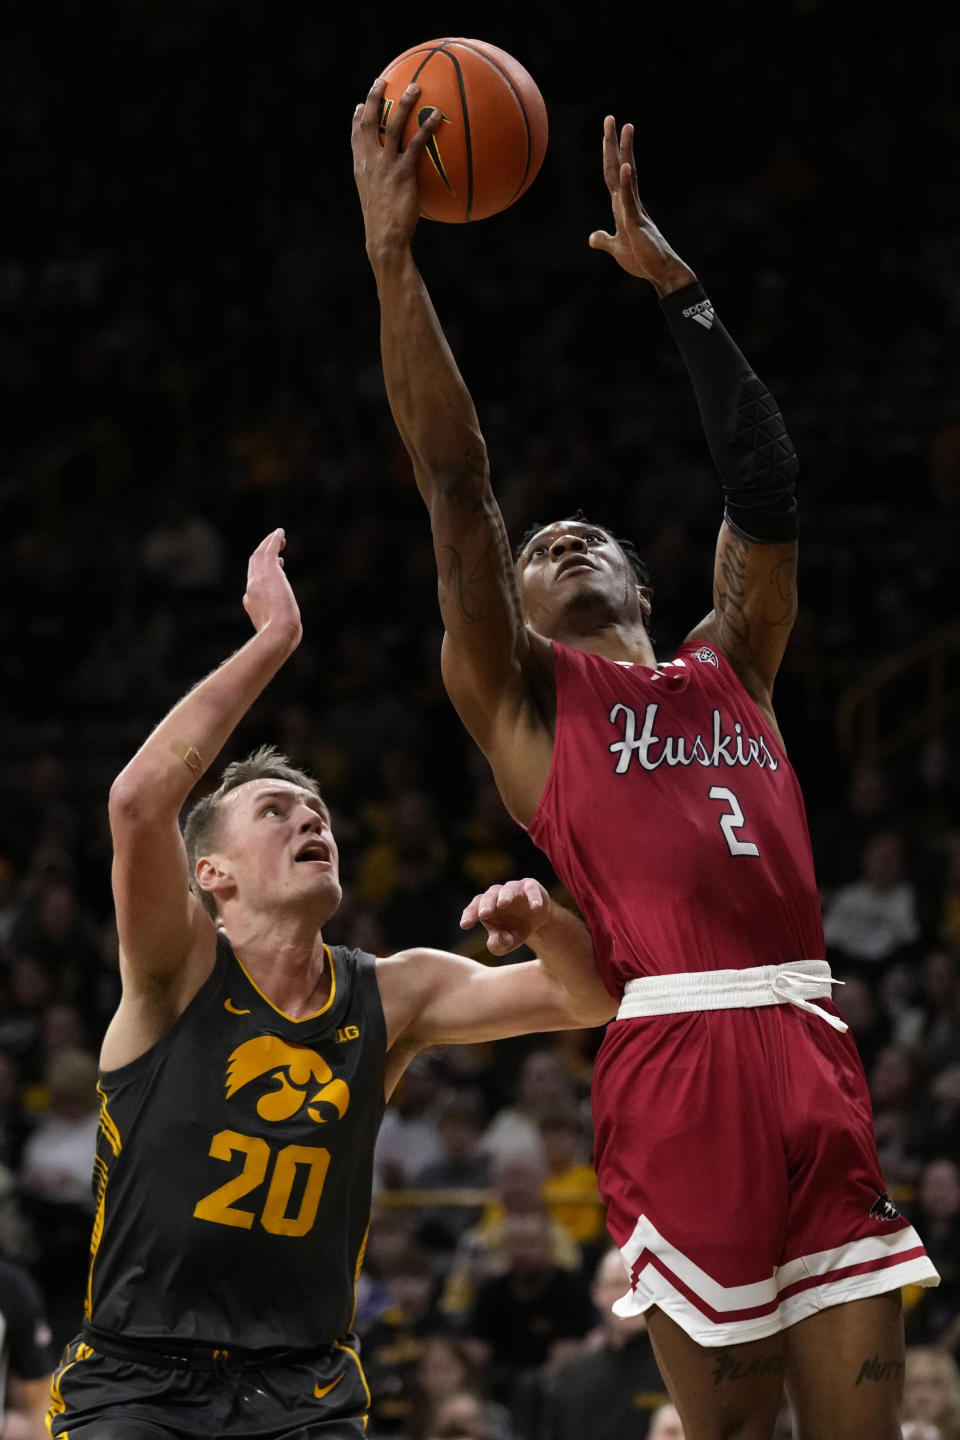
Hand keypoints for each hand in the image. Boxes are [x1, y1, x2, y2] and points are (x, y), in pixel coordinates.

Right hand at [242, 529, 301, 648]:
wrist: (278, 632)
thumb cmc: (281, 637)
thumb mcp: (278, 631)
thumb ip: (281, 627)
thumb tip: (291, 632)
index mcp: (251, 603)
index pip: (255, 584)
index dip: (264, 573)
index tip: (279, 566)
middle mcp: (251, 589)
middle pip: (254, 566)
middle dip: (262, 556)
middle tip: (273, 547)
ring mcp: (258, 579)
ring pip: (259, 555)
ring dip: (268, 544)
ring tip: (278, 537)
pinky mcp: (269, 570)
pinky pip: (269, 549)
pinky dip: (274, 539)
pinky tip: (280, 532)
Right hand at [351, 77, 444, 254]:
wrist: (384, 238)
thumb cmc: (384, 228)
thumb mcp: (378, 204)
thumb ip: (384, 188)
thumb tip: (398, 189)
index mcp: (361, 169)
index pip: (356, 138)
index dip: (357, 119)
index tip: (361, 105)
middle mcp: (370, 162)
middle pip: (369, 122)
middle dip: (375, 99)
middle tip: (382, 81)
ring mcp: (385, 166)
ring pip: (392, 126)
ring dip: (404, 104)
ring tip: (416, 87)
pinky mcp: (402, 173)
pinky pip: (416, 145)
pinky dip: (426, 128)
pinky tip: (438, 117)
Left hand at [460, 878, 551, 955]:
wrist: (536, 922)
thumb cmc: (514, 931)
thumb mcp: (506, 943)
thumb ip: (499, 944)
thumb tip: (502, 939)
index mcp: (486, 907)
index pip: (474, 908)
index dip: (469, 915)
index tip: (464, 925)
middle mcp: (498, 895)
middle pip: (489, 896)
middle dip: (485, 904)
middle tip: (483, 914)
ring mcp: (515, 889)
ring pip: (508, 889)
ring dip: (505, 896)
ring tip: (502, 904)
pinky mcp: (531, 887)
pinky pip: (531, 889)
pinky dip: (533, 897)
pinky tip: (535, 907)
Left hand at [588, 117, 696, 294]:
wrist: (660, 273)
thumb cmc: (642, 260)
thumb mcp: (616, 248)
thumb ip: (603, 240)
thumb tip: (592, 237)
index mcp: (622, 206)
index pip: (612, 174)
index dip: (608, 154)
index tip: (607, 132)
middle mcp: (628, 202)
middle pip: (617, 167)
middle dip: (613, 143)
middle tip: (611, 118)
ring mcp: (633, 209)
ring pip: (627, 175)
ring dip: (625, 152)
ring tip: (626, 127)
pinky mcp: (636, 222)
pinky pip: (629, 199)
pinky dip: (626, 182)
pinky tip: (624, 166)